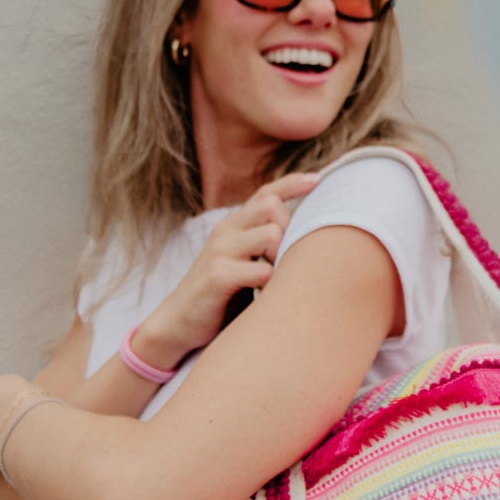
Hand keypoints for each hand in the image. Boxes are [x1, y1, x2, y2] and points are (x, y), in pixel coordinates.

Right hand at [137, 171, 322, 365]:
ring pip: (270, 234)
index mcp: (235, 226)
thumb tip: (309, 238)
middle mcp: (226, 231)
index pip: (266, 193)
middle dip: (291, 229)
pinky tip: (266, 295)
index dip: (292, 183)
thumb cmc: (223, 294)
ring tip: (275, 280)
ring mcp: (220, 251)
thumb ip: (266, 247)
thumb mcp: (244, 262)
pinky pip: (260, 270)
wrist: (180, 322)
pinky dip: (272, 282)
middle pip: (272, 206)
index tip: (319, 178)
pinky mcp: (217, 276)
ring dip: (283, 256)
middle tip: (286, 262)